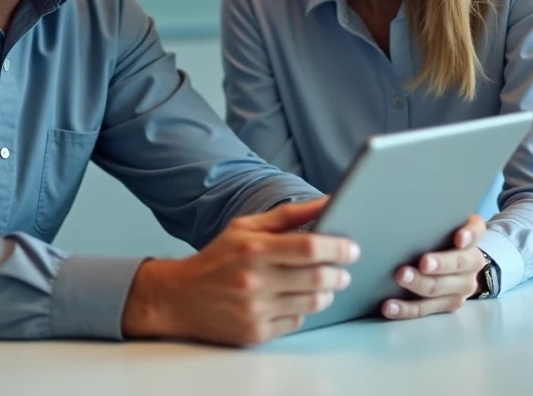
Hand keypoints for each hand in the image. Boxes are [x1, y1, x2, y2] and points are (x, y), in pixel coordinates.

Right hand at [122, 198, 359, 345]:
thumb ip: (289, 215)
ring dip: (326, 293)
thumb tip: (328, 201)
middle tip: (343, 269)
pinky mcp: (256, 332)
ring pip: (312, 303)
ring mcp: (256, 309)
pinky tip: (293, 299)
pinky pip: (297, 322)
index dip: (338, 247)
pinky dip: (302, 311)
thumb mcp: (246, 227)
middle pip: (317, 277)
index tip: (352, 248)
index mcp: (254, 248)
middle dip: (338, 273)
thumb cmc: (218, 258)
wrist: (179, 297)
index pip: (309, 247)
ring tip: (322, 284)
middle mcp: (255, 280)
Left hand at [381, 214, 486, 319]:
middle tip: (422, 262)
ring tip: (400, 277)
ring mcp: (462, 287)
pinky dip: (406, 308)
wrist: (459, 262)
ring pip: (441, 290)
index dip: (468, 235)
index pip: (475, 233)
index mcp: (472, 237)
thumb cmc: (440, 234)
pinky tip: (390, 306)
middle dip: (439, 264)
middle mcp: (472, 263)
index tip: (458, 237)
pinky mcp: (448, 304)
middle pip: (458, 264)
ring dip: (419, 285)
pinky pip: (426, 309)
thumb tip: (402, 199)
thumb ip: (434, 214)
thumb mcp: (443, 221)